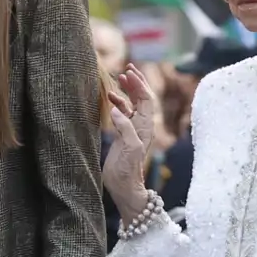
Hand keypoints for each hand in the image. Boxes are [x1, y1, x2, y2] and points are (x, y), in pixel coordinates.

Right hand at [103, 64, 157, 218]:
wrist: (124, 187)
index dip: (139, 85)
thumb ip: (125, 127)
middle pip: (142, 98)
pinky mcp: (123, 135)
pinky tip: (110, 98)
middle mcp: (141, 126)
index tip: (129, 72)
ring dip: (127, 91)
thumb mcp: (129, 148)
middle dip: (135, 83)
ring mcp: (132, 130)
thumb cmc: (127, 170)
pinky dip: (118, 103)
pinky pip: (123, 114)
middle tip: (127, 69)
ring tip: (118, 78)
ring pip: (132, 104)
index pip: (146, 99)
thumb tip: (117, 109)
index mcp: (145, 126)